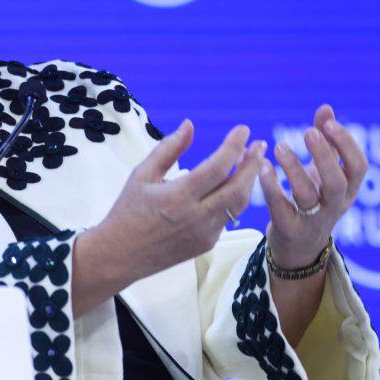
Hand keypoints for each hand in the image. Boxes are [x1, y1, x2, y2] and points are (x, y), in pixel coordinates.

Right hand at [89, 120, 266, 284]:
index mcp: (178, 196)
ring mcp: (204, 233)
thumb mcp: (142, 174)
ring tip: (251, 164)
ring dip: (248, 182)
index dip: (234, 146)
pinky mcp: (207, 244)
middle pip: (238, 187)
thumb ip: (168, 148)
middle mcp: (196, 216)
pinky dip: (233, 199)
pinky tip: (232, 186)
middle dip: (253, 164)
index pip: (218, 166)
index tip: (243, 130)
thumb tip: (189, 125)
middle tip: (259, 146)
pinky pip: (227, 218)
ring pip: (239, 205)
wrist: (120, 254)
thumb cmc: (128, 211)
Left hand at [260, 105, 368, 268]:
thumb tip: (326, 108)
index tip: (329, 124)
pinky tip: (262, 168)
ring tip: (279, 147)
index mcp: (348, 190)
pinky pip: (280, 209)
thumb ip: (326, 141)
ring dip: (293, 169)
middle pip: (337, 183)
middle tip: (308, 132)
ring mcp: (312, 220)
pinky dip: (271, 187)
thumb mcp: (323, 172)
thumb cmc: (314, 201)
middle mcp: (334, 206)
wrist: (299, 249)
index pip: (359, 167)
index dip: (347, 145)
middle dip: (324, 156)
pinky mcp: (288, 230)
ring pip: (307, 196)